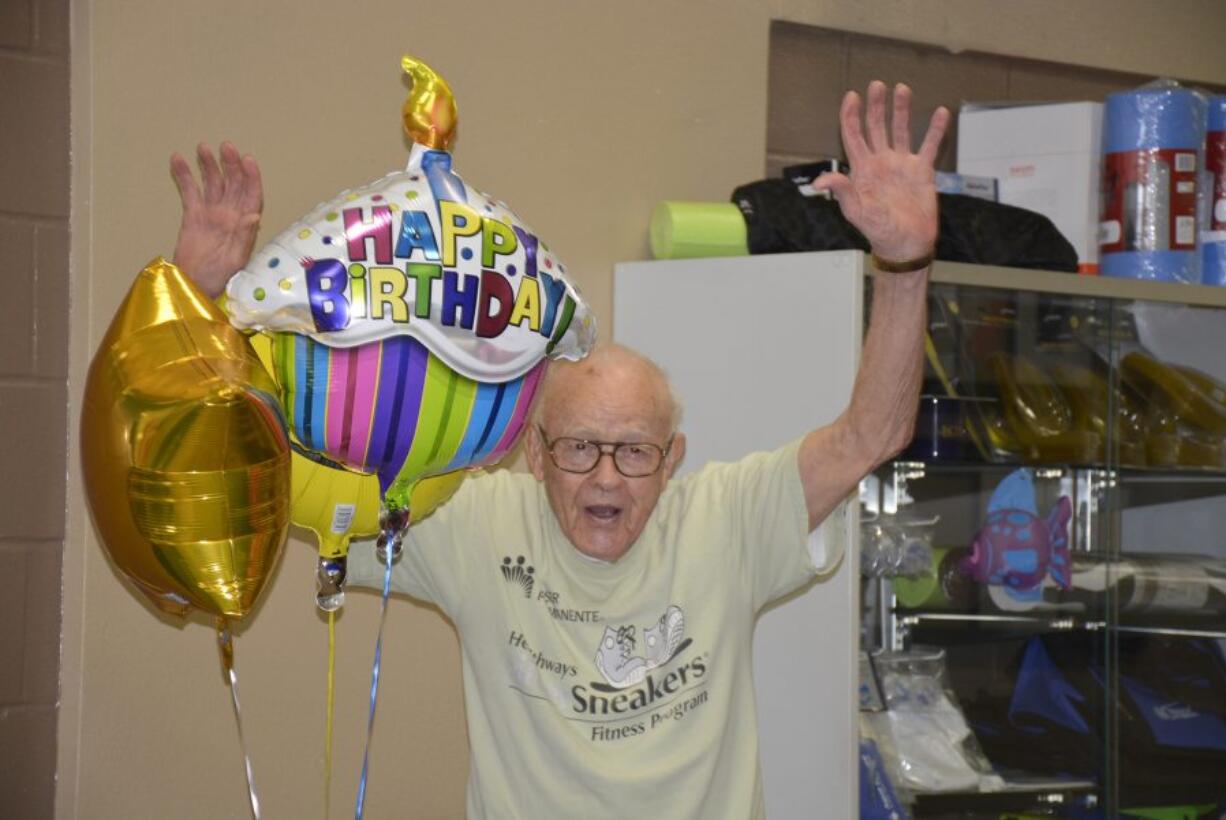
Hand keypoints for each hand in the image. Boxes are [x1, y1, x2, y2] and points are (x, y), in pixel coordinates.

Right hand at [170, 142, 262, 298]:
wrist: (194, 286)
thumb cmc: (218, 277)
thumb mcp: (234, 259)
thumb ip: (244, 236)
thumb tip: (255, 215)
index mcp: (244, 224)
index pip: (251, 194)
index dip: (251, 176)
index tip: (247, 159)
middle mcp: (230, 215)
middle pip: (233, 184)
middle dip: (231, 164)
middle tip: (226, 146)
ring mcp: (211, 213)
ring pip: (213, 183)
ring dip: (209, 165)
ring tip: (203, 148)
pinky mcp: (193, 216)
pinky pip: (190, 192)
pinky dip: (184, 176)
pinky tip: (178, 159)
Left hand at [811, 81, 948, 265]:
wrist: (906, 244)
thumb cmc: (879, 231)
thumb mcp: (856, 211)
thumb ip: (841, 190)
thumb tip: (821, 180)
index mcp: (862, 169)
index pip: (853, 136)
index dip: (850, 116)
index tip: (851, 96)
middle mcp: (881, 162)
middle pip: (876, 127)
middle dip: (875, 106)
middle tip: (877, 85)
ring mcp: (901, 164)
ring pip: (901, 130)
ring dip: (901, 110)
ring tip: (902, 89)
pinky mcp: (922, 171)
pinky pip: (930, 145)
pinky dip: (936, 130)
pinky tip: (941, 113)